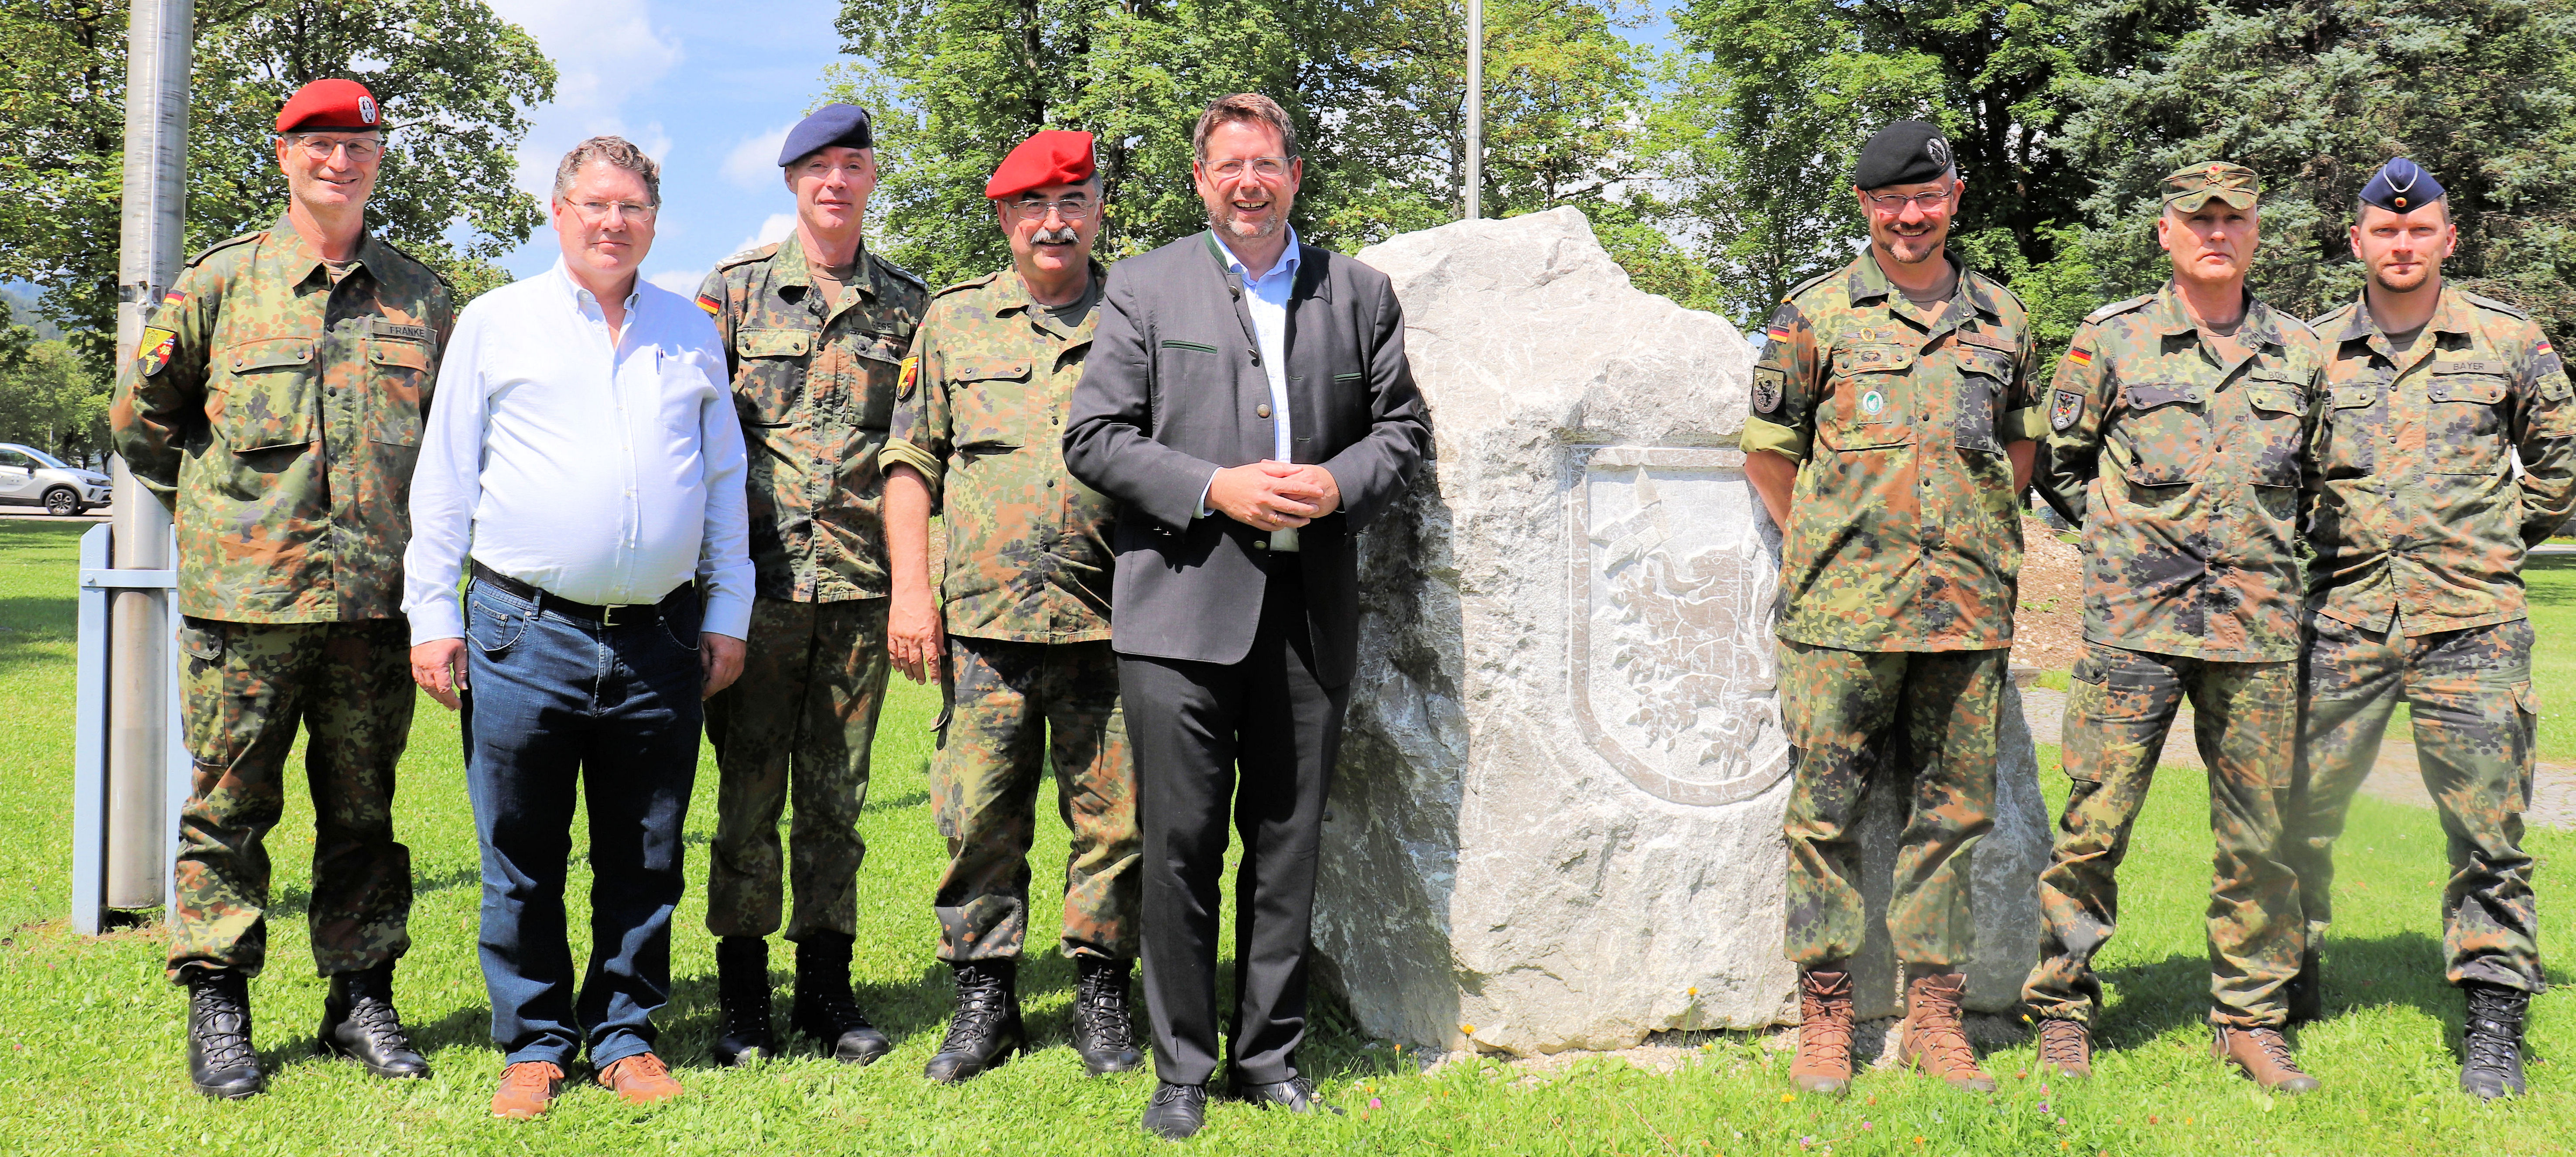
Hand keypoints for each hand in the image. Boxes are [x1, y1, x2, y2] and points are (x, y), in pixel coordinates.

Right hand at [410, 638, 466, 710]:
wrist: (431, 620)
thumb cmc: (449, 635)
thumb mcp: (461, 652)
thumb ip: (461, 671)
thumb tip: (463, 688)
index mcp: (437, 665)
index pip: (444, 689)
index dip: (451, 699)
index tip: (459, 705)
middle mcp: (425, 667)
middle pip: (434, 690)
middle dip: (444, 700)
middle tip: (453, 707)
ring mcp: (417, 665)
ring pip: (425, 687)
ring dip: (435, 696)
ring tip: (445, 702)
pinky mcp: (414, 662)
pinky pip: (419, 680)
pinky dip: (426, 687)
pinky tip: (433, 691)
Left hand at [701, 633, 745, 697]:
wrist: (729, 618)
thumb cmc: (713, 630)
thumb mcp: (703, 646)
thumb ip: (704, 663)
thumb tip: (705, 678)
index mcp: (723, 658)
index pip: (716, 680)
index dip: (709, 690)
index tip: (702, 695)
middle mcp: (734, 661)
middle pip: (725, 682)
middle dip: (714, 689)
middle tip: (705, 692)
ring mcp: (741, 660)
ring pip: (731, 680)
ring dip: (721, 685)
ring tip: (712, 686)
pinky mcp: (743, 659)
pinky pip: (736, 674)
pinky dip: (728, 679)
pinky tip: (721, 678)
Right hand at [888, 589, 943, 684]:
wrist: (909, 592)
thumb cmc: (927, 605)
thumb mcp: (938, 622)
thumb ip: (939, 639)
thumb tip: (943, 654)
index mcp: (927, 636)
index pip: (931, 659)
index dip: (934, 672)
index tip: (935, 681)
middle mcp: (913, 639)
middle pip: (916, 662)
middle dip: (920, 674)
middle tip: (921, 682)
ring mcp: (901, 636)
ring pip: (903, 659)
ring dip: (907, 670)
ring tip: (911, 677)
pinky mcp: (892, 633)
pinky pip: (892, 651)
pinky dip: (895, 661)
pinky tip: (898, 668)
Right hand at [1208, 460, 1339, 530]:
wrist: (1219, 489)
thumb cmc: (1241, 476)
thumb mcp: (1261, 467)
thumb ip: (1281, 469)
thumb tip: (1298, 469)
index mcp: (1268, 484)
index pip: (1294, 487)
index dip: (1308, 490)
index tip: (1319, 492)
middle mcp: (1264, 499)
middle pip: (1291, 507)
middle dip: (1306, 509)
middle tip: (1315, 509)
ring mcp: (1258, 512)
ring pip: (1282, 521)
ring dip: (1296, 522)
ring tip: (1306, 521)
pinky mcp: (1252, 521)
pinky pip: (1270, 528)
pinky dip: (1281, 527)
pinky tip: (1287, 524)